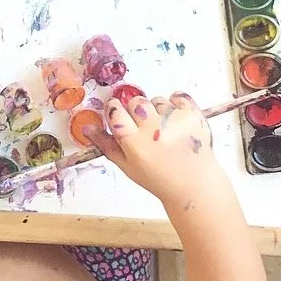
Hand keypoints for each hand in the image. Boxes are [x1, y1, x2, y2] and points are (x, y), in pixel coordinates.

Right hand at [82, 91, 222, 208]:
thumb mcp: (127, 166)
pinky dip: (176, 105)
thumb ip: (106, 144)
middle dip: (137, 112)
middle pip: (136, 102)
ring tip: (165, 132)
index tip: (119, 114)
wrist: (193, 185)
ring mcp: (175, 121)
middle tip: (146, 129)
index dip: (115, 110)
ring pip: (157, 99)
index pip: (115, 111)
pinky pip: (177, 96)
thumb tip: (86, 128)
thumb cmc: (158, 178)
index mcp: (135, 143)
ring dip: (158, 111)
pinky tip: (177, 123)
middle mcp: (154, 130)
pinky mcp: (193, 114)